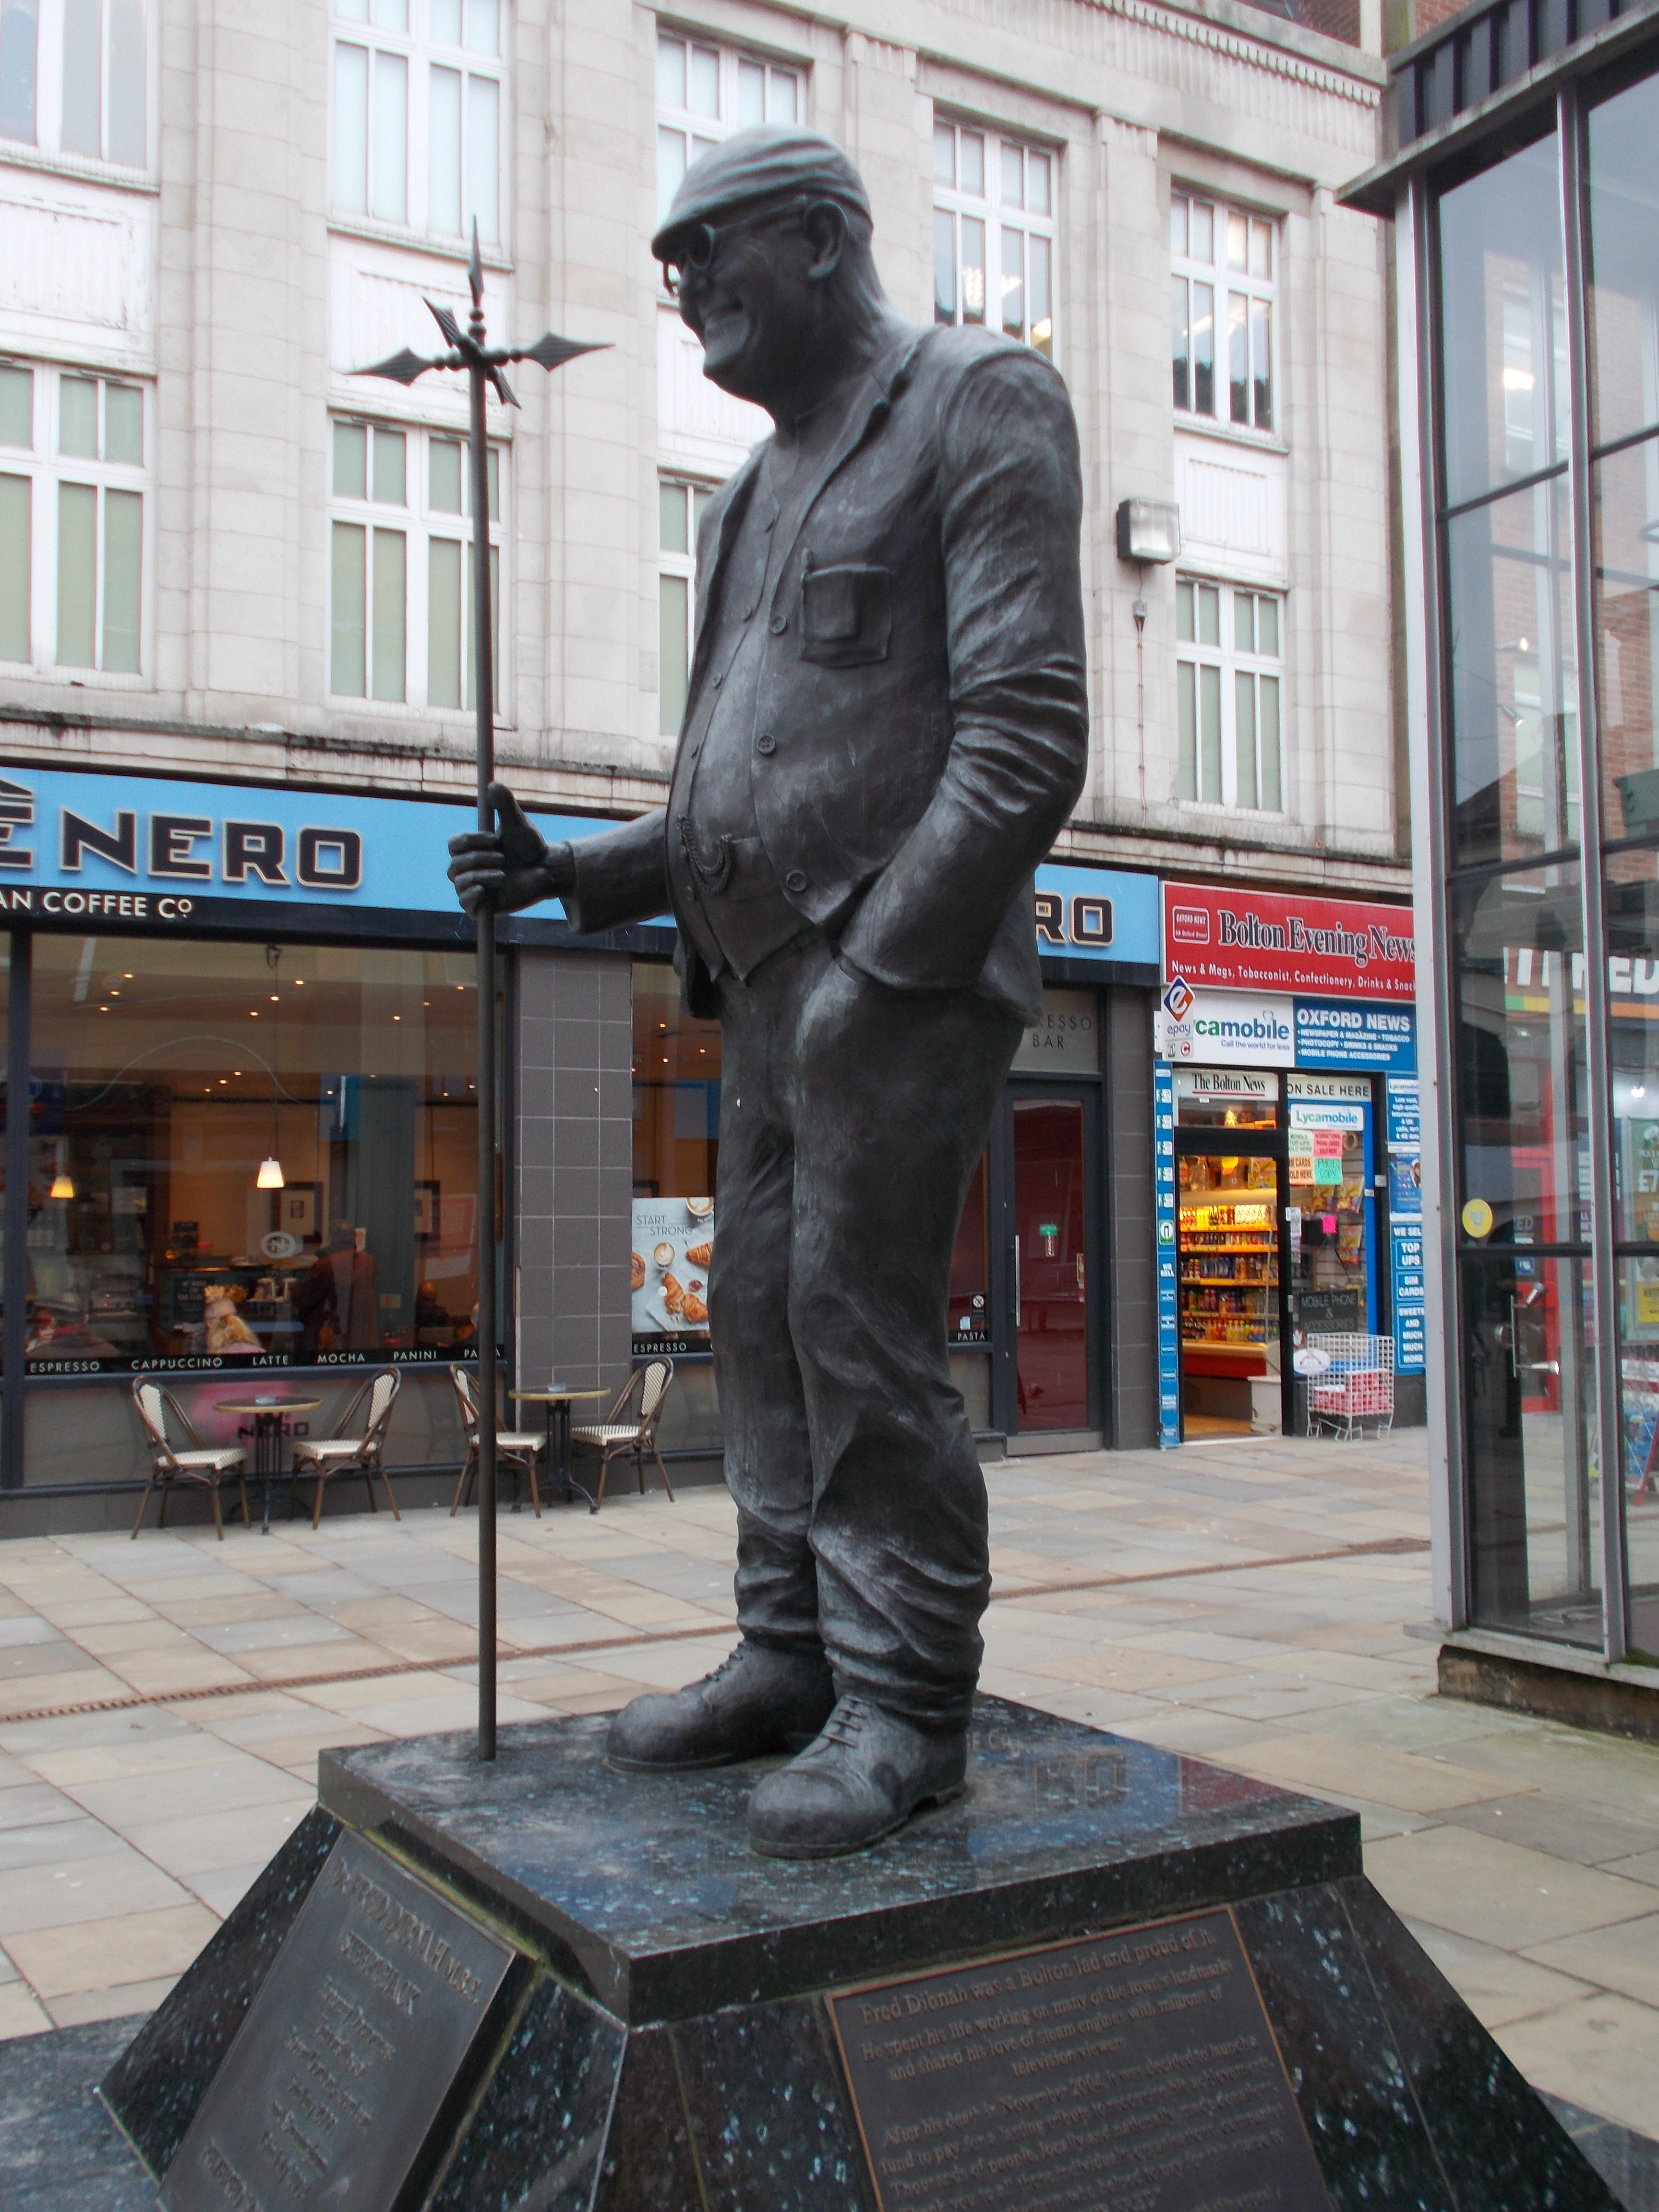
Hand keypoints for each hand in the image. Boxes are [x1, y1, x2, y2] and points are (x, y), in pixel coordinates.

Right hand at [447, 783, 570, 913]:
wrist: (547, 869)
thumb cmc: (530, 846)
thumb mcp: (519, 824)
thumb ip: (505, 805)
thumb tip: (493, 784)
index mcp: (472, 848)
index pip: (454, 844)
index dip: (469, 841)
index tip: (493, 838)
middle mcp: (470, 867)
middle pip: (454, 865)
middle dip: (477, 859)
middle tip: (502, 858)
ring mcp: (475, 887)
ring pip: (459, 883)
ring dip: (479, 876)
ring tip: (502, 874)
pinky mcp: (484, 905)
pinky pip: (464, 904)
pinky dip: (471, 896)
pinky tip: (484, 890)